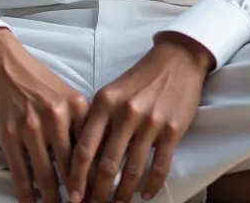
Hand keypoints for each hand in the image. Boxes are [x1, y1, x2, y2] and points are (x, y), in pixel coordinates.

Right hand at [0, 28, 89, 202]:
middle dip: (78, 194)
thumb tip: (95, 154)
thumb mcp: (65, 93)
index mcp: (75, 105)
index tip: (100, 195)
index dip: (96, 177)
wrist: (1, 60)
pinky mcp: (9, 133)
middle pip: (71, 167)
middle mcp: (56, 116)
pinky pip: (21, 172)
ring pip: (46, 175)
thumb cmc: (35, 78)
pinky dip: (27, 194)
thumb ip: (79, 120)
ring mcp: (31, 126)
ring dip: (53, 199)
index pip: (91, 149)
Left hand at [68, 34, 213, 202]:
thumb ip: (98, 120)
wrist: (176, 59)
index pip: (84, 147)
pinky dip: (152, 185)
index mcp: (105, 102)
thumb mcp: (112, 92)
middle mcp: (125, 113)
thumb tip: (83, 158)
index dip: (76, 176)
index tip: (73, 196)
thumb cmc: (140, 78)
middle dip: (98, 193)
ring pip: (132, 170)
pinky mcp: (172, 129)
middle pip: (107, 165)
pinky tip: (145, 195)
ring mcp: (150, 122)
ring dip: (123, 194)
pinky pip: (160, 166)